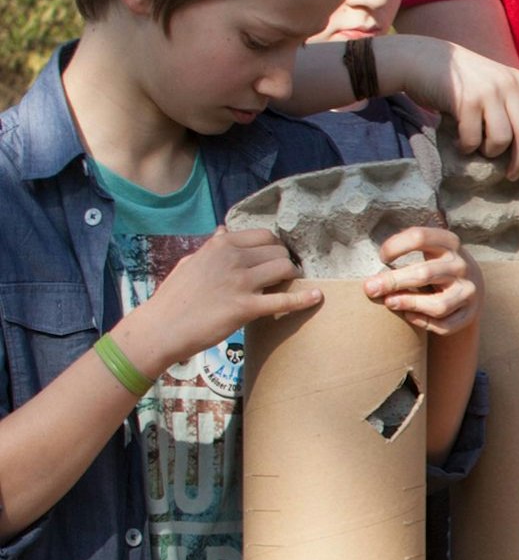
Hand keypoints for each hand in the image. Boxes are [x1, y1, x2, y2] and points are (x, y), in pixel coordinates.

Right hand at [123, 228, 319, 373]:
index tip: (277, 258)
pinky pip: (283, 300)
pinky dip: (303, 299)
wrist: (160, 328)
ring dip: (293, 277)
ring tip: (291, 284)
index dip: (275, 247)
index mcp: (221, 245)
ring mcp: (240, 282)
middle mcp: (232, 258)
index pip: (265, 236)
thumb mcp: (190, 262)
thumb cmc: (173, 298)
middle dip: (285, 262)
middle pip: (279, 252)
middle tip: (285, 274)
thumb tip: (224, 231)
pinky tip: (316, 297)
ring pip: (284, 269)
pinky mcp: (245, 307)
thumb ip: (211, 247)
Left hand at [364, 227, 482, 336]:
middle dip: (393, 282)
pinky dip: (424, 322)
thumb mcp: (429, 251)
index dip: (396, 246)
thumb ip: (404, 253)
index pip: (420, 237)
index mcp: (449, 243)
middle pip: (425, 273)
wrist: (470, 286)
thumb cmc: (436, 267)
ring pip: (438, 304)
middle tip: (369, 288)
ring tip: (389, 302)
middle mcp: (462, 265)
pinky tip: (409, 316)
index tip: (382, 257)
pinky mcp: (469, 313)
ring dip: (409, 304)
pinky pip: (444, 324)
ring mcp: (468, 291)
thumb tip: (371, 278)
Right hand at [390, 37, 518, 175]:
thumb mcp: (492, 80)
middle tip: (514, 174)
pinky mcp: (465, 101)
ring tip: (480, 151)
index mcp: (518, 79)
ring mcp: (487, 92)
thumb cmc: (459, 77)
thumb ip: (509, 100)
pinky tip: (460, 144)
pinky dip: (467, 148)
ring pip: (502, 139)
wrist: (421, 58)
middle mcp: (507, 84)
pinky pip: (473, 138)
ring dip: (491, 153)